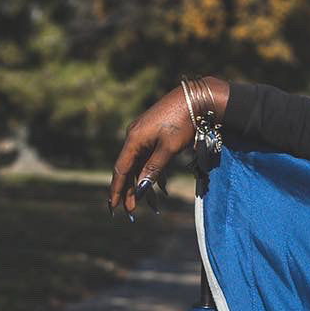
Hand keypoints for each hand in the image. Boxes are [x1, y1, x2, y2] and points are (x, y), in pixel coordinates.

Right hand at [108, 77, 229, 217]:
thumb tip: (139, 190)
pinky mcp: (155, 134)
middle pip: (129, 170)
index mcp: (134, 140)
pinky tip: (162, 187)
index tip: (113, 207)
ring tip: (152, 205)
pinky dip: (154, 173)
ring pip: (140, 165)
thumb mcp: (168, 149)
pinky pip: (149, 158)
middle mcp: (135, 137)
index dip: (116, 190)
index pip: (121, 170)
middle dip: (130, 192)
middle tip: (131, 213)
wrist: (196, 97)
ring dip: (145, 185)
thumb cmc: (182, 122)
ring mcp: (144, 135)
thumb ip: (153, 169)